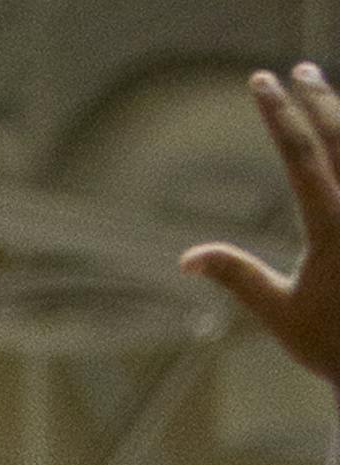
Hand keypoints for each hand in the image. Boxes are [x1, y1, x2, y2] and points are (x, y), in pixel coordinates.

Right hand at [186, 67, 339, 384]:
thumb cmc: (330, 345)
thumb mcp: (279, 313)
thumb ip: (237, 276)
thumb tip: (186, 258)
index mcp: (332, 229)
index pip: (300, 155)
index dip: (278, 113)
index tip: (261, 81)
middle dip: (316, 97)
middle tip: (296, 72)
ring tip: (322, 89)